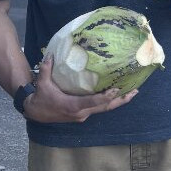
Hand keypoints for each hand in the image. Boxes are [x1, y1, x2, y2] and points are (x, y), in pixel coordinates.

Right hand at [22, 54, 137, 122]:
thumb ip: (46, 69)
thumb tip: (50, 55)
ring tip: (131, 92)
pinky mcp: (83, 114)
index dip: (106, 96)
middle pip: (105, 107)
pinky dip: (109, 102)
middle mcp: (81, 113)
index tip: (117, 89)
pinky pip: (99, 108)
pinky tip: (117, 95)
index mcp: (73, 106)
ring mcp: (83, 115)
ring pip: (104, 109)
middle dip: (121, 100)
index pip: (93, 102)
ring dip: (118, 101)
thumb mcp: (42, 83)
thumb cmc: (40, 98)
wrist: (36, 112)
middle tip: (134, 91)